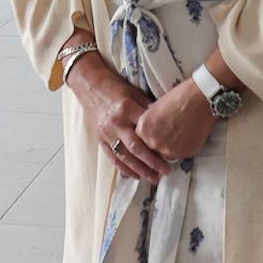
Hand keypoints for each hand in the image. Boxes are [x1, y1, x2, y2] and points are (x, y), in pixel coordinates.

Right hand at [67, 53, 170, 185]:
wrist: (89, 84)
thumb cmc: (115, 86)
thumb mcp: (134, 92)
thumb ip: (147, 108)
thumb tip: (166, 121)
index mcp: (127, 109)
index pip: (146, 131)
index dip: (159, 143)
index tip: (173, 152)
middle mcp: (116, 123)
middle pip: (137, 148)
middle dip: (152, 162)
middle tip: (166, 172)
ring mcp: (107, 133)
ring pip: (125, 157)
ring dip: (140, 170)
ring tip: (153, 178)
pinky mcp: (100, 139)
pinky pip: (113, 157)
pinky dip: (124, 169)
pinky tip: (135, 176)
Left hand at [135, 80, 216, 161]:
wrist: (200, 99)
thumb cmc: (180, 96)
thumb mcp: (156, 106)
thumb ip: (151, 121)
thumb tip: (152, 126)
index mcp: (143, 129)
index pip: (141, 140)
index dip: (150, 136)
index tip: (156, 133)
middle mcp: (153, 142)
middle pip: (152, 149)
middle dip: (159, 144)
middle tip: (169, 134)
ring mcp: (169, 150)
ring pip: (166, 154)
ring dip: (171, 147)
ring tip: (180, 134)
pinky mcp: (184, 154)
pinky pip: (181, 155)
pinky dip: (183, 148)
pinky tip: (189, 135)